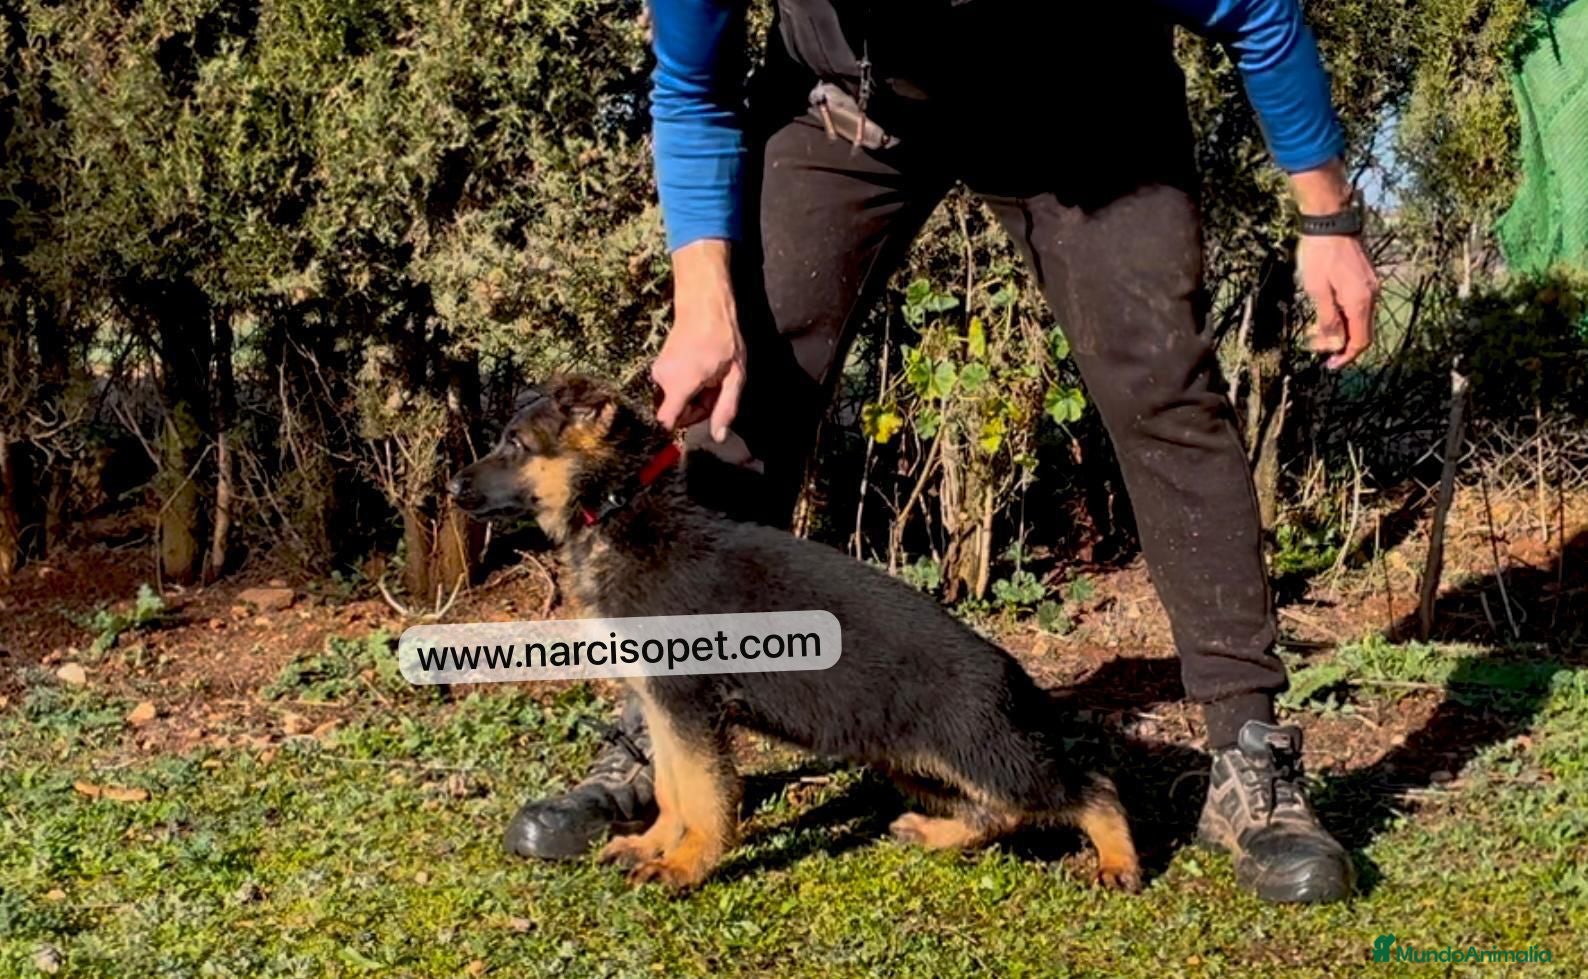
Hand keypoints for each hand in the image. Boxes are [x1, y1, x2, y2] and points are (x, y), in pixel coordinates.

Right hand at [651, 239, 744, 441]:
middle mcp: (662, 379)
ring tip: (710, 375)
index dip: (686, 424)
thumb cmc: (723, 339)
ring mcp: (657, 372)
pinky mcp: (658, 366)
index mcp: (680, 383)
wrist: (704, 306)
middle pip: (676, 413)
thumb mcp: (734, 377)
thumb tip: (719, 437)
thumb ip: (726, 408)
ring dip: (693, 395)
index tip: (704, 412)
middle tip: (715, 387)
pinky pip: (671, 388)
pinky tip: (701, 369)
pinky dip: (686, 385)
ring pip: (675, 400)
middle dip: (697, 407)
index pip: (666, 422)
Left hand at [1290, 161, 1379, 369]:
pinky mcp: (1365, 277)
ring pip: (1359, 318)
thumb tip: (1334, 344)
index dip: (1346, 356)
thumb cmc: (1320, 253)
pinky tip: (1326, 311)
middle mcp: (1371, 295)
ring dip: (1340, 329)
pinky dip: (1344, 314)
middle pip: (1361, 332)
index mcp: (1360, 301)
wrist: (1330, 220)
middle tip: (1315, 345)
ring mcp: (1370, 285)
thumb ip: (1327, 318)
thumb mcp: (1316, 290)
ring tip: (1316, 330)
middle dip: (1339, 344)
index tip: (1329, 364)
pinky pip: (1358, 304)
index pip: (1361, 341)